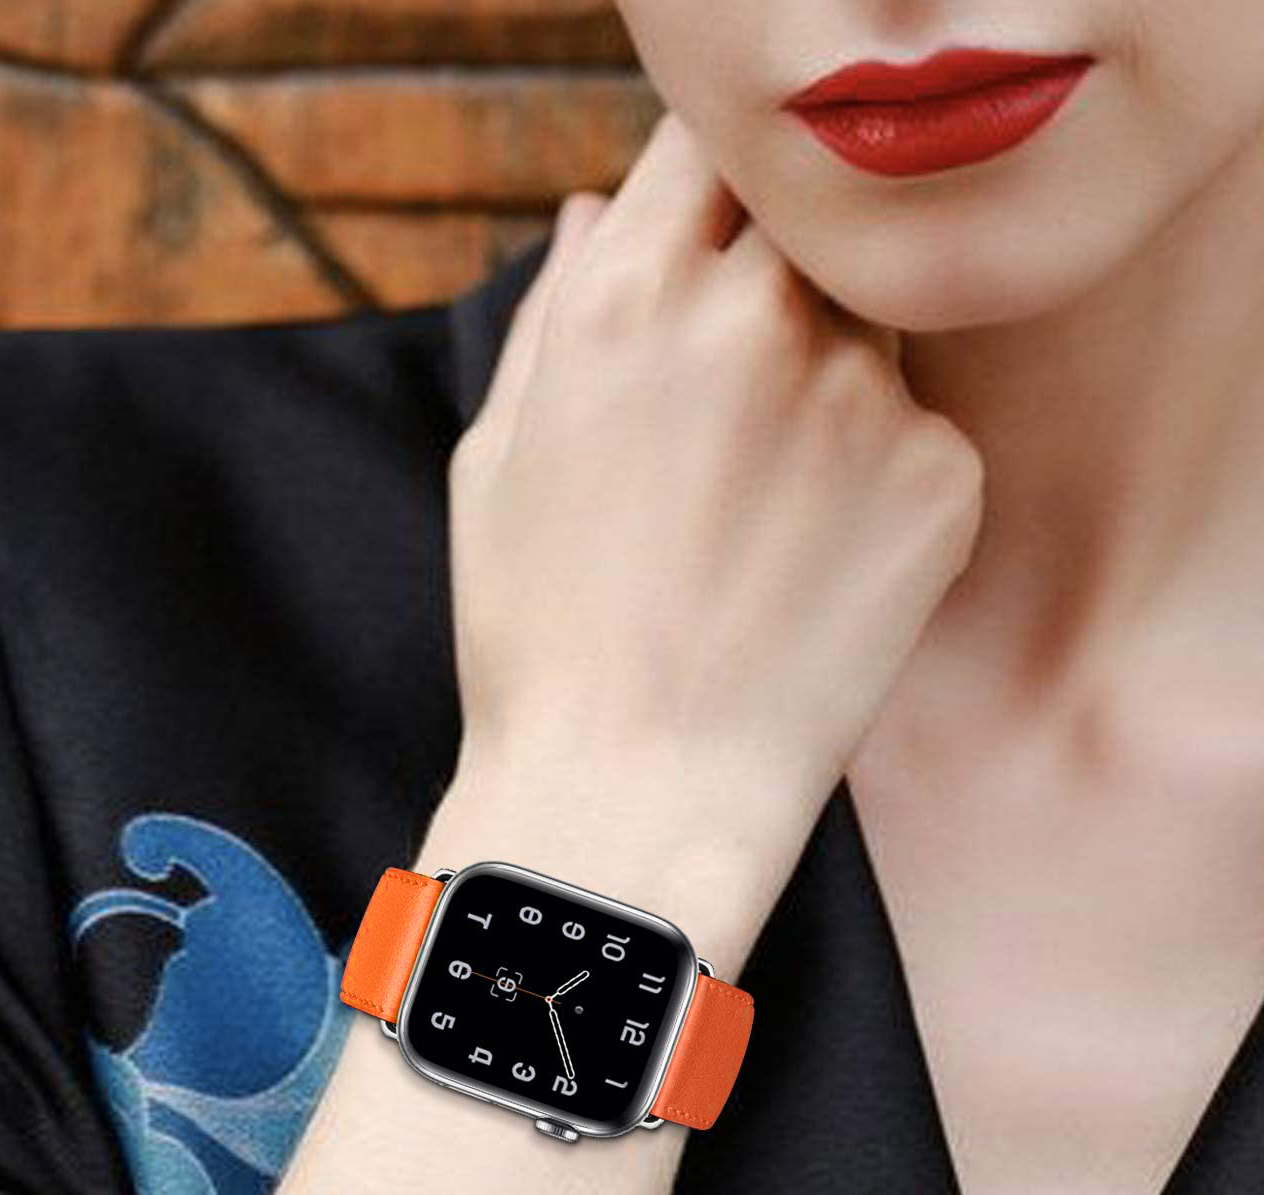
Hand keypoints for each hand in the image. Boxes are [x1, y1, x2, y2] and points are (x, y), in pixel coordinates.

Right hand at [446, 109, 984, 842]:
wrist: (639, 794)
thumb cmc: (543, 637)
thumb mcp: (497, 461)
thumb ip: (556, 313)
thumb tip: (595, 212)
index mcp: (630, 294)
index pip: (709, 152)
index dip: (708, 197)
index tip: (705, 248)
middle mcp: (758, 317)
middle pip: (803, 224)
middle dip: (770, 282)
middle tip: (728, 405)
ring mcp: (864, 395)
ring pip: (866, 326)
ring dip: (823, 377)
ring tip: (759, 510)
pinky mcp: (944, 476)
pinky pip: (918, 428)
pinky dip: (876, 473)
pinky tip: (811, 563)